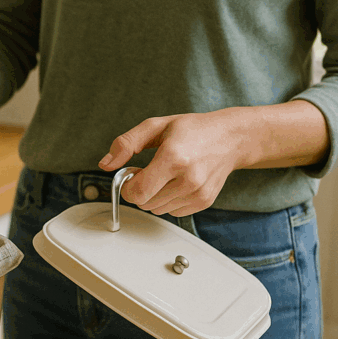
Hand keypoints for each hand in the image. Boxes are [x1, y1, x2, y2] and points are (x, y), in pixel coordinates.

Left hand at [98, 110, 249, 216]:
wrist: (231, 138)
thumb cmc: (194, 129)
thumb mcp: (156, 126)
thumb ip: (126, 144)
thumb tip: (106, 164)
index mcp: (173, 157)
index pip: (138, 192)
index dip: (127, 187)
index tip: (131, 175)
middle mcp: (188, 179)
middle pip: (145, 203)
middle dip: (139, 189)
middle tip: (148, 171)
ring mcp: (198, 193)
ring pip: (157, 210)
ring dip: (154, 196)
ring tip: (165, 175)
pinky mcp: (204, 202)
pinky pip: (173, 211)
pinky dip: (168, 200)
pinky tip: (177, 182)